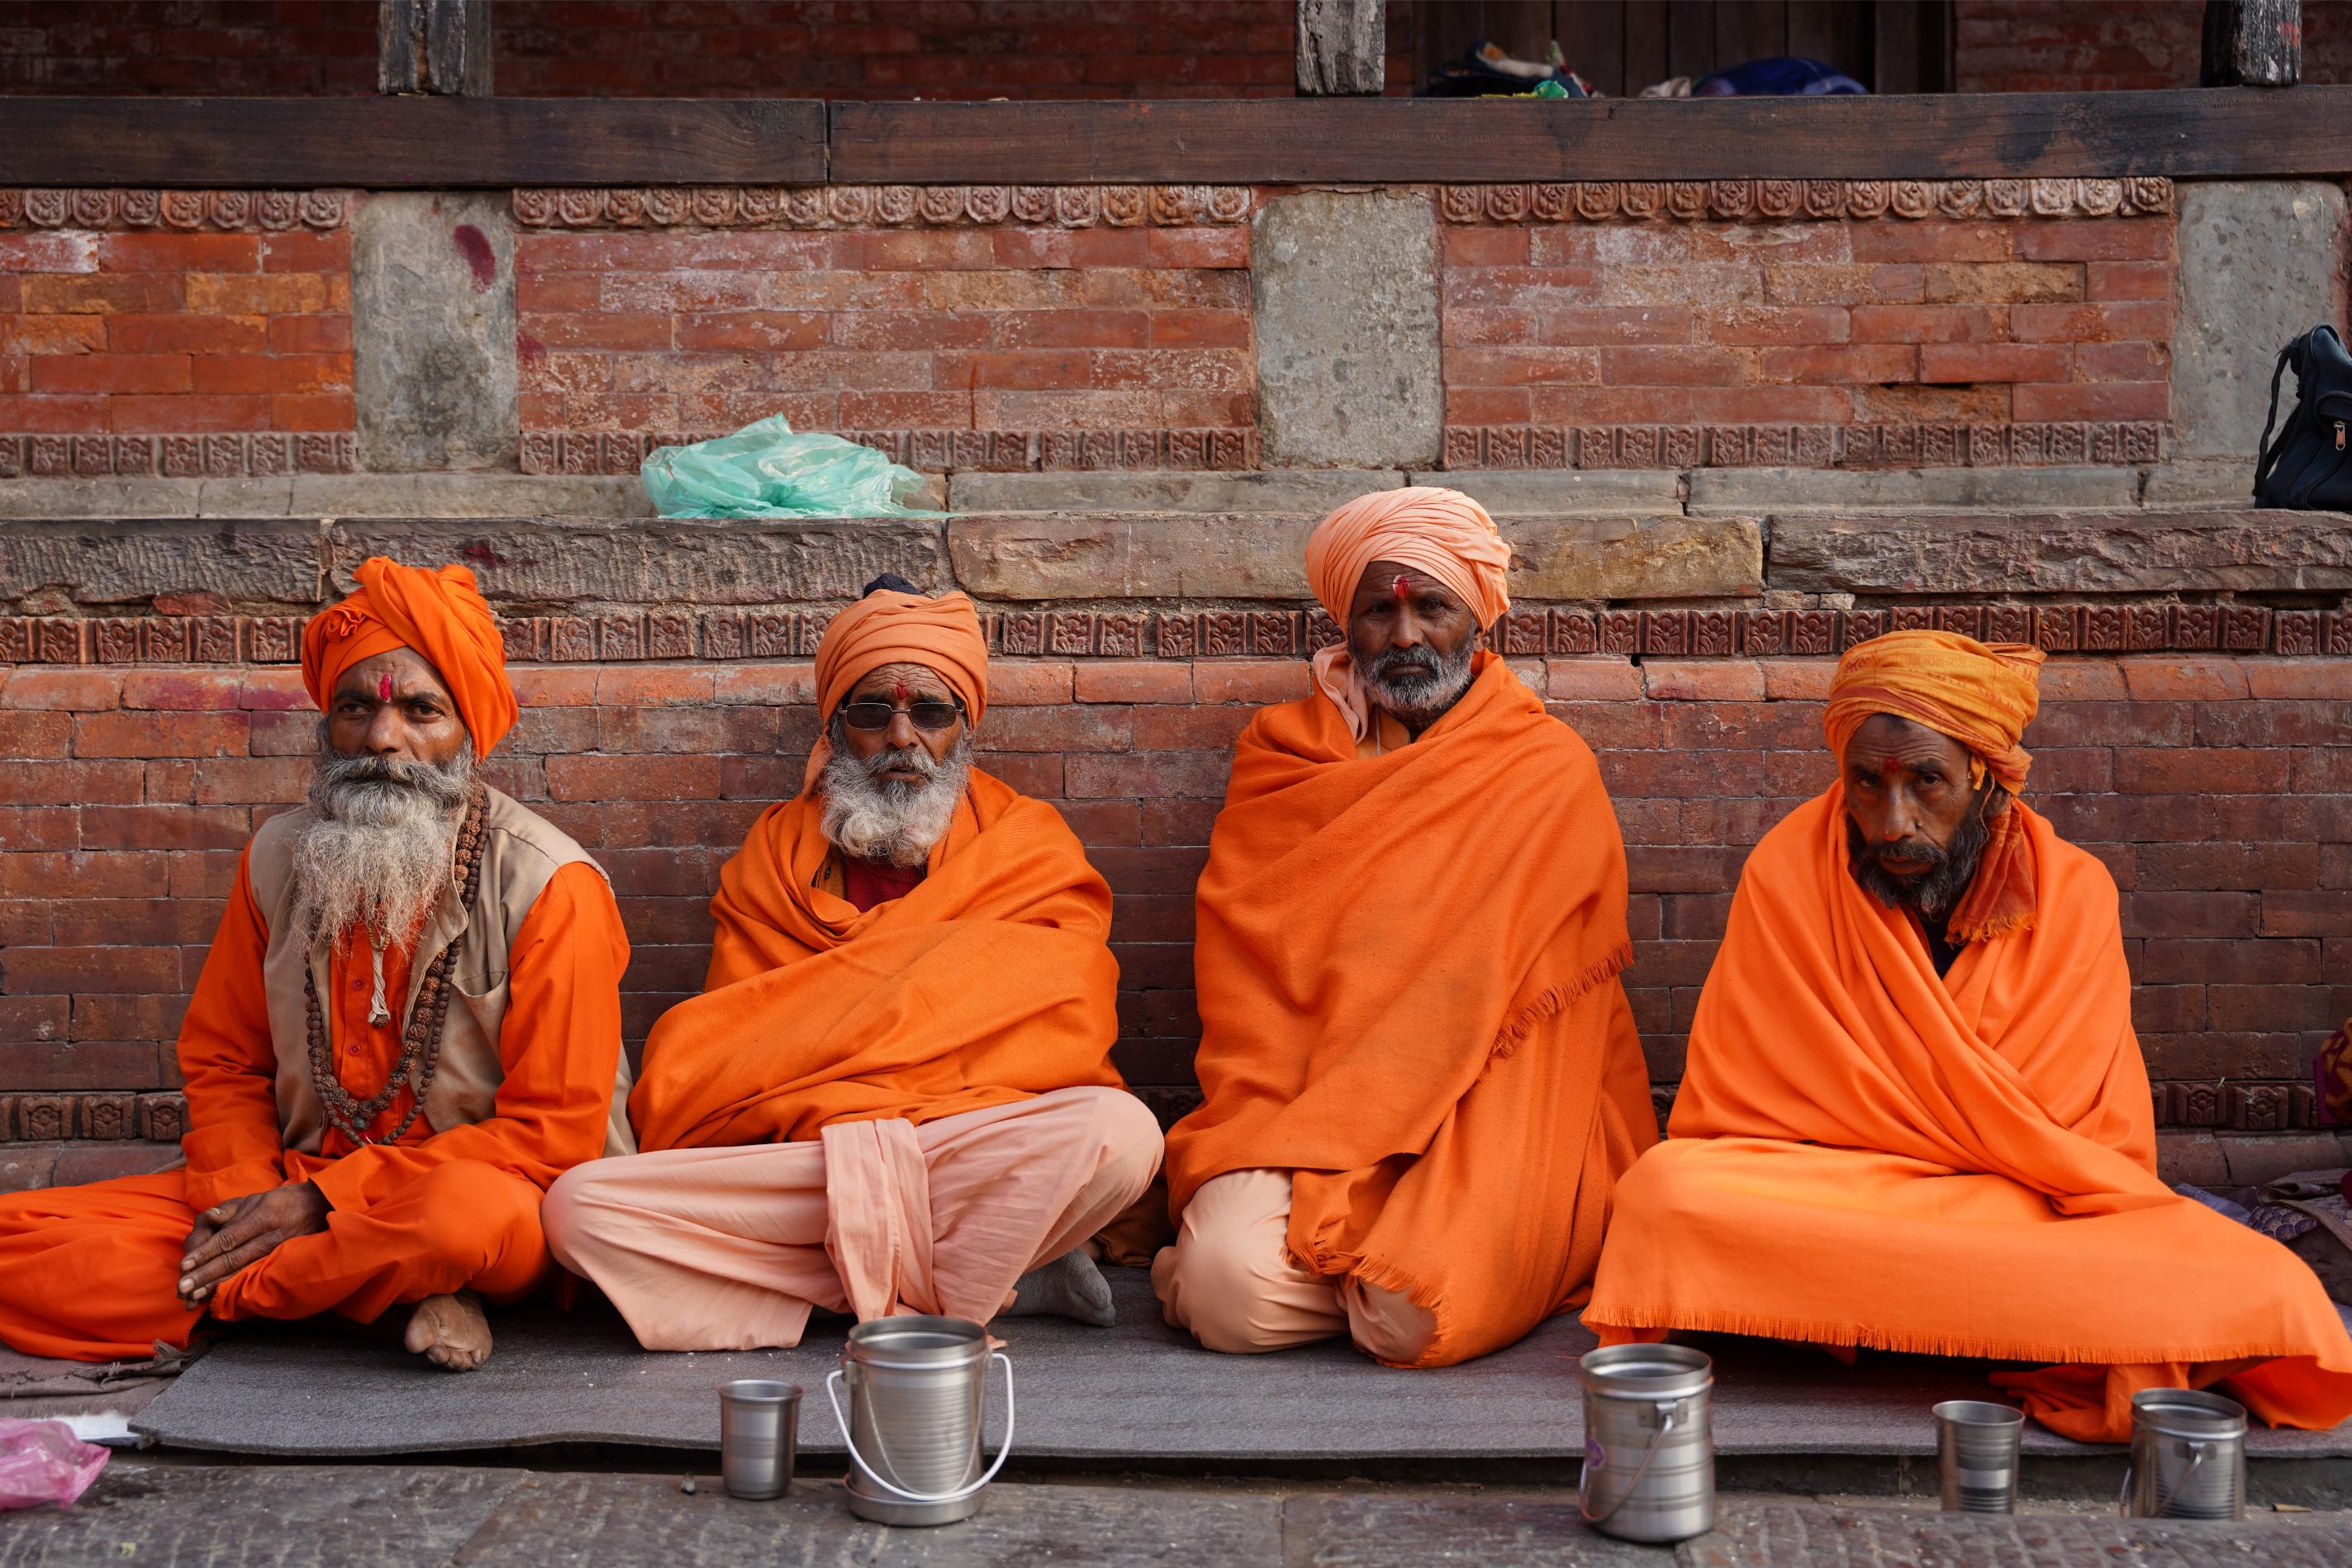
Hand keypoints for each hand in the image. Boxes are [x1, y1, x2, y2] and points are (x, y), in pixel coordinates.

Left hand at [177, 1183, 330, 1310]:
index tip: (185, 1265)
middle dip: (205, 1275)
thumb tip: (209, 1219)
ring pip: (240, 1272)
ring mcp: (276, 1252)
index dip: (205, 1253)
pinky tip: (218, 1295)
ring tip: (194, 1297)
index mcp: (262, 1217)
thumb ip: (230, 1210)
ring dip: (215, 1285)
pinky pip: (252, 1276)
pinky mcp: (279, 1262)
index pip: (227, 1239)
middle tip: (182, 1288)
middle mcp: (269, 1237)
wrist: (320, 1209)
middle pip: (231, 1259)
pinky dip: (233, 1286)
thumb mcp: (256, 1198)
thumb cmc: (283, 1201)